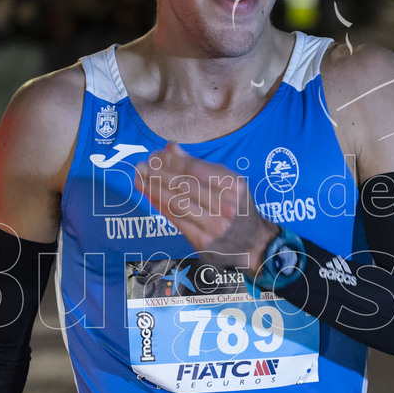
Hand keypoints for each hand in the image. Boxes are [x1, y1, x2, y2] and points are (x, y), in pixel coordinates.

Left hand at [134, 143, 277, 273]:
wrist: (254, 244)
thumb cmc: (239, 208)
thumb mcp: (229, 183)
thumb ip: (201, 166)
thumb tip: (171, 148)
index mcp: (234, 186)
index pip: (196, 169)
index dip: (173, 161)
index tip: (157, 154)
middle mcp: (225, 206)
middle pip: (184, 185)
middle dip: (159, 173)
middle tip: (141, 165)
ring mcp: (214, 226)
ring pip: (177, 203)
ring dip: (154, 189)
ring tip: (139, 178)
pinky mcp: (203, 242)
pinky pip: (176, 220)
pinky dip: (160, 206)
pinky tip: (149, 195)